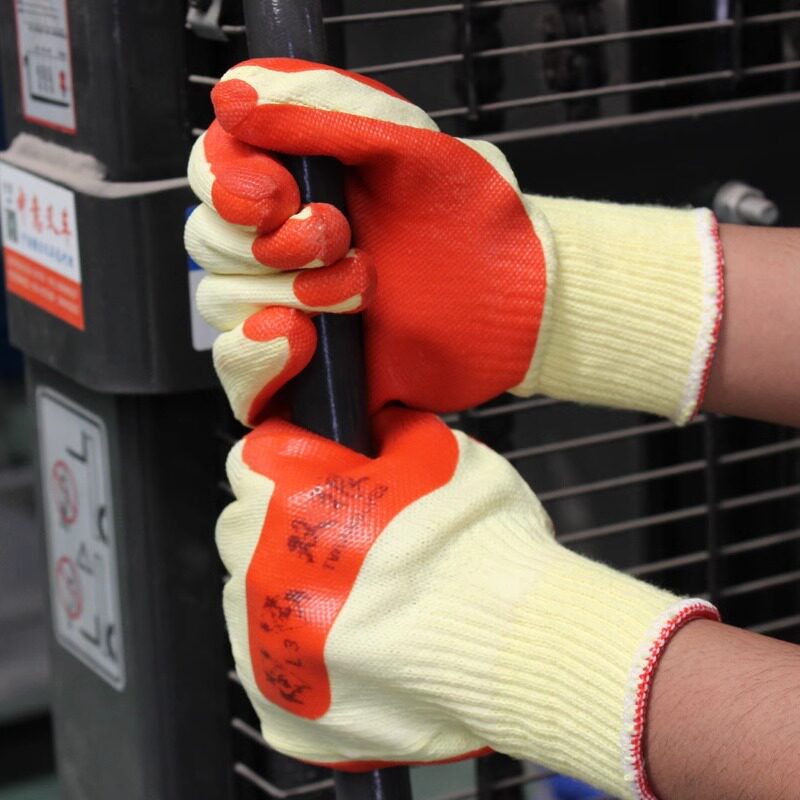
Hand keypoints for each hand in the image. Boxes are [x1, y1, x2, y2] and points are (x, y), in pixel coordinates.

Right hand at [187, 59, 722, 425]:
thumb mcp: (409, 143)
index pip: (215, 169)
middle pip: (210, 238)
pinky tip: (304, 341)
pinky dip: (254, 361)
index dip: (230, 183)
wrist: (513, 301)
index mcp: (300, 180)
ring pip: (220, 301)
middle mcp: (284, 242)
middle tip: (340, 240)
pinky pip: (239, 375)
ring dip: (285, 295)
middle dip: (272, 244)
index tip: (281, 195)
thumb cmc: (473, 219)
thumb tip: (236, 96)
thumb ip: (325, 110)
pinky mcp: (303, 368)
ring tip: (360, 292)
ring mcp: (289, 306)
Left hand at [219, 405, 717, 795]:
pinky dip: (304, 653)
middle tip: (352, 542)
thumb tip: (368, 431)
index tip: (323, 478)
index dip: (294, 464)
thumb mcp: (438, 449)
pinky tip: (358, 646)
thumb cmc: (484, 545)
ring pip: (254, 601)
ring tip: (363, 601)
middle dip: (285, 527)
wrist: (521, 647)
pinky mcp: (284, 711)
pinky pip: (274, 665)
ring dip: (293, 593)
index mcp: (285, 498)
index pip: (252, 459)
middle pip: (245, 531)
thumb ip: (379, 434)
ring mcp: (266, 650)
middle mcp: (258, 574)